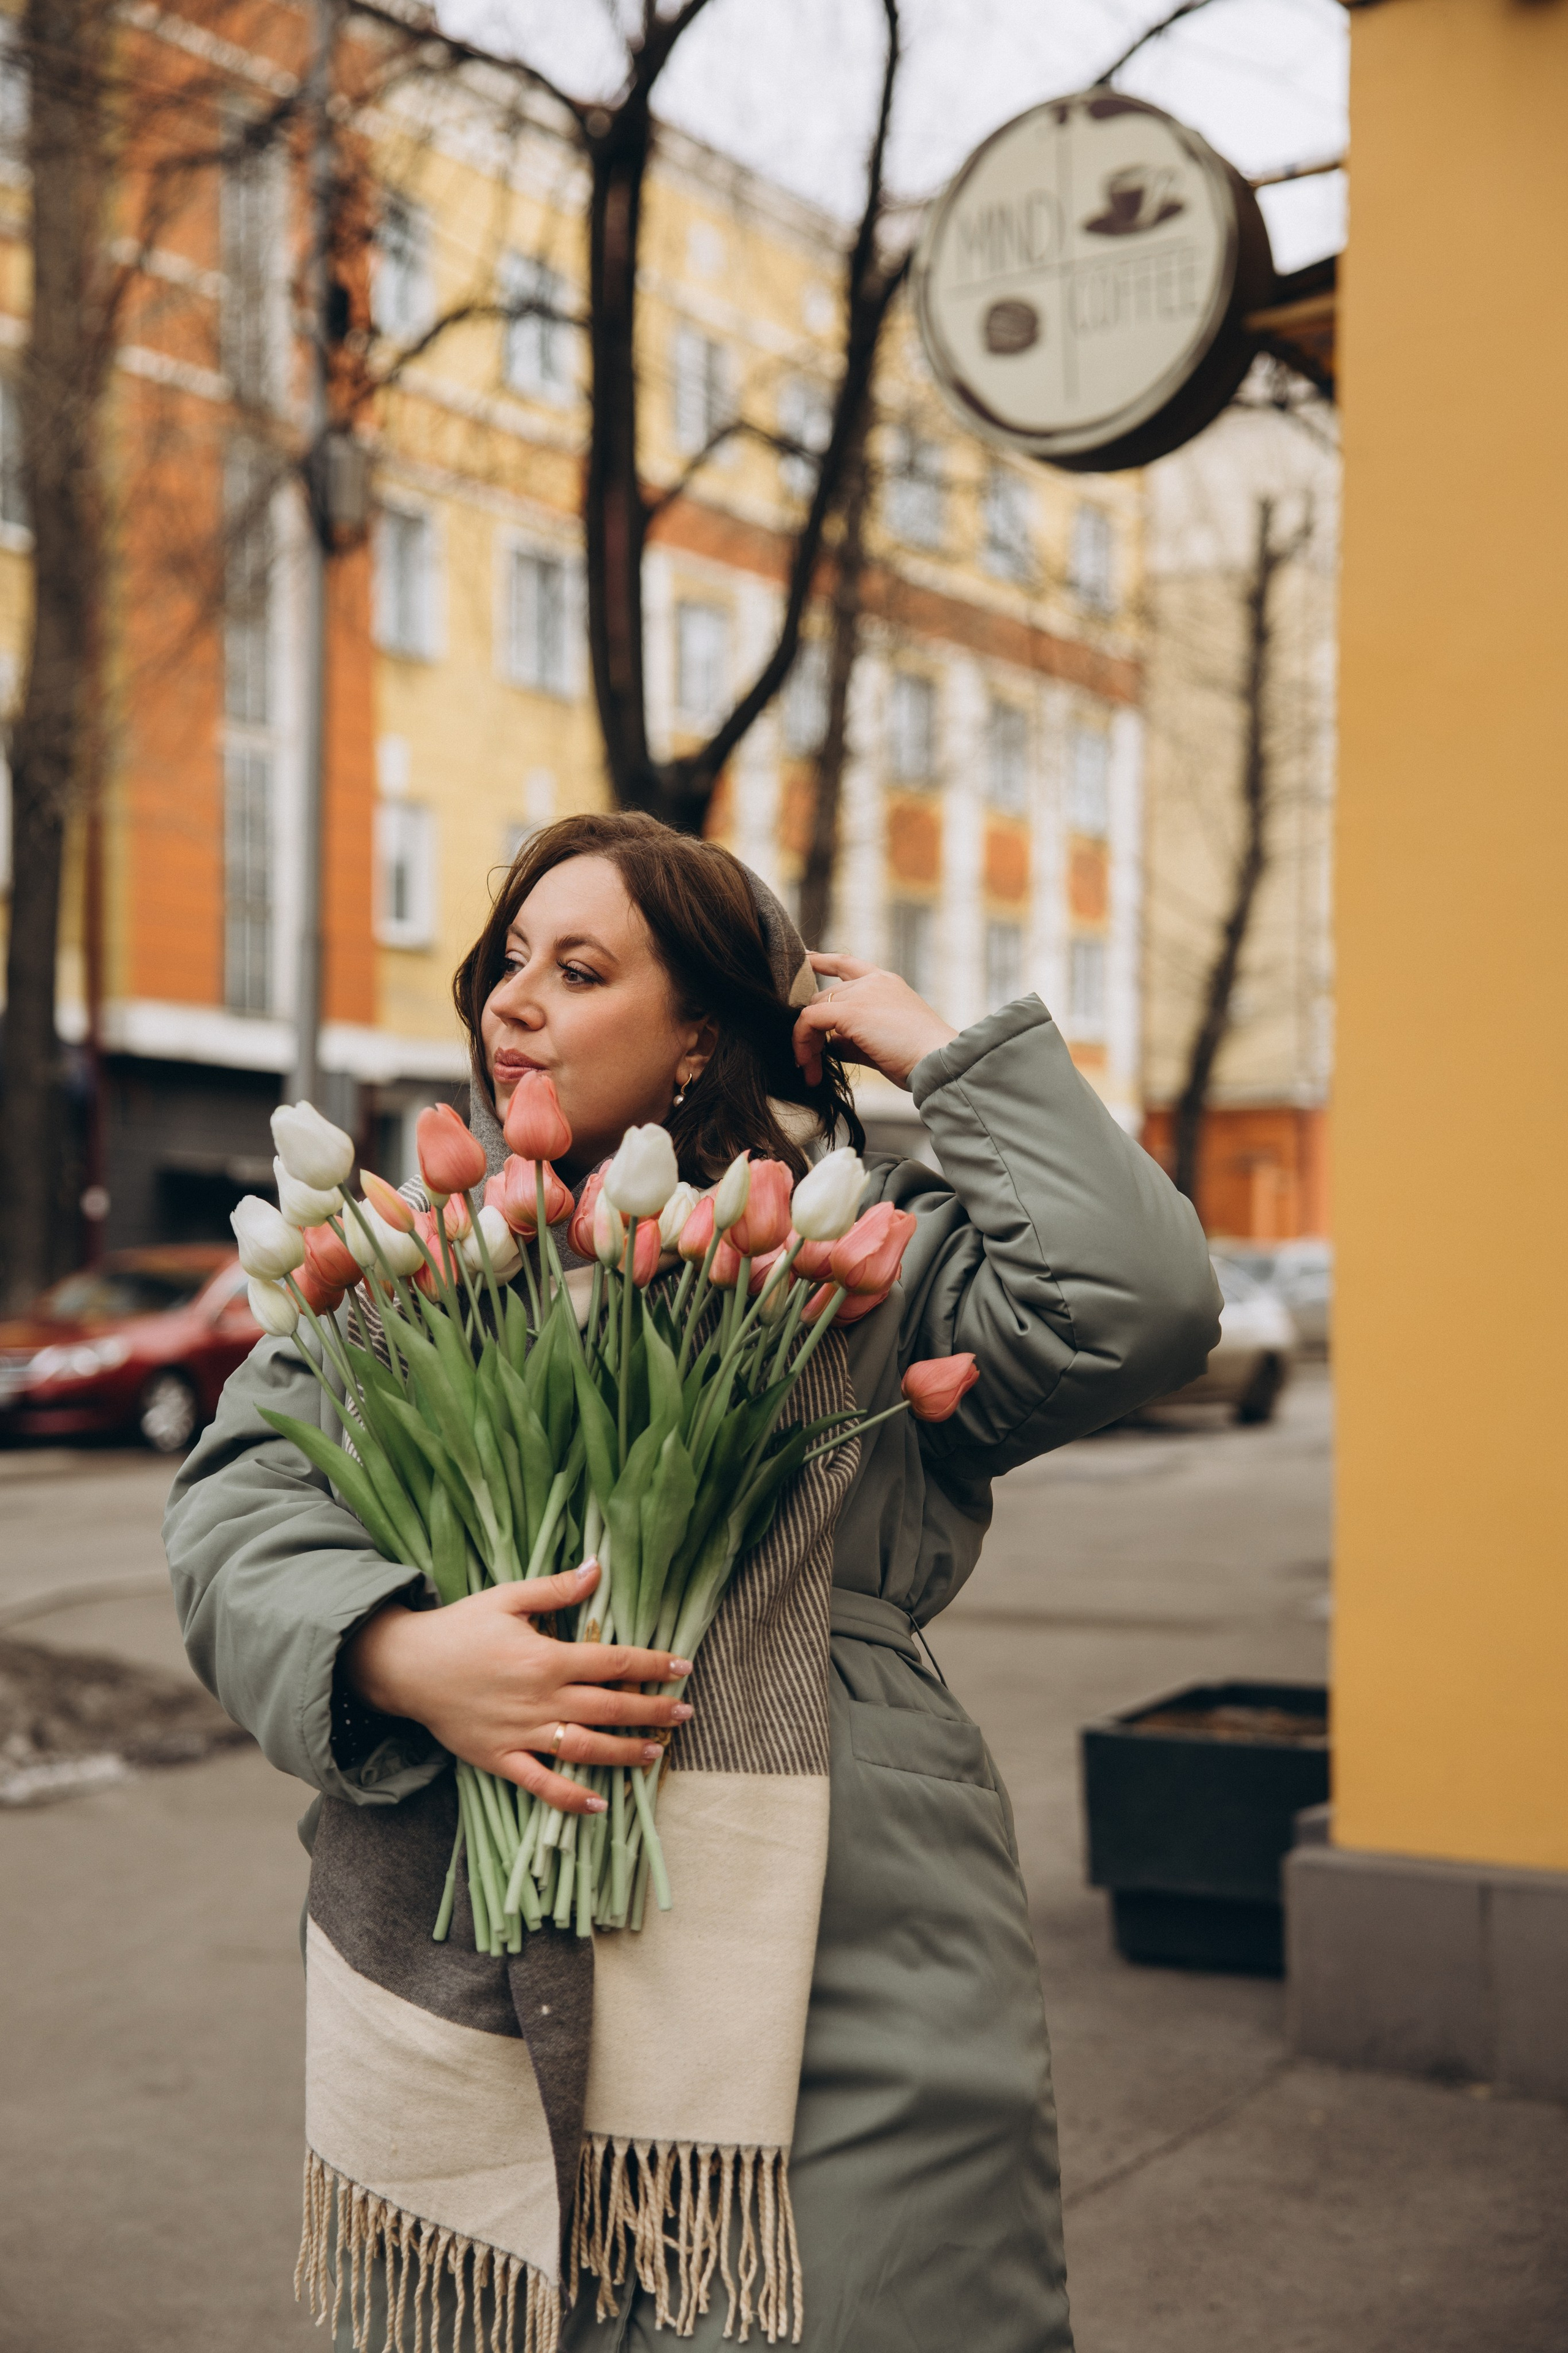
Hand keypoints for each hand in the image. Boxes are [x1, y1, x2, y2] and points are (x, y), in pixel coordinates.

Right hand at [342, 1560, 691, 1814]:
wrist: (405, 1666)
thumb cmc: (459, 1628)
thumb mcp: (507, 1598)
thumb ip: (555, 1589)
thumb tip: (598, 1568)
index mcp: (546, 1657)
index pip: (613, 1662)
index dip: (652, 1664)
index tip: (683, 1667)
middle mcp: (540, 1699)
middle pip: (609, 1707)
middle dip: (653, 1712)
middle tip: (685, 1714)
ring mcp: (521, 1732)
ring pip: (585, 1748)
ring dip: (624, 1753)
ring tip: (656, 1755)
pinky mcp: (499, 1758)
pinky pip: (540, 1783)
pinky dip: (570, 1798)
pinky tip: (599, 1804)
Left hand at [792, 952, 956, 1091]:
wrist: (940, 1062)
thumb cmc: (919, 1058)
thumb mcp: (883, 1042)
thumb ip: (854, 1038)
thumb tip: (829, 1043)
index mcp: (886, 983)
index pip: (847, 964)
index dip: (822, 960)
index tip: (805, 959)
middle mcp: (873, 981)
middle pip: (824, 996)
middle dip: (812, 1028)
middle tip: (809, 1062)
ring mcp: (862, 993)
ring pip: (814, 1009)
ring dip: (806, 1040)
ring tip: (810, 1070)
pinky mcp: (852, 1011)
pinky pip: (810, 1020)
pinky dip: (802, 1042)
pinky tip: (808, 1065)